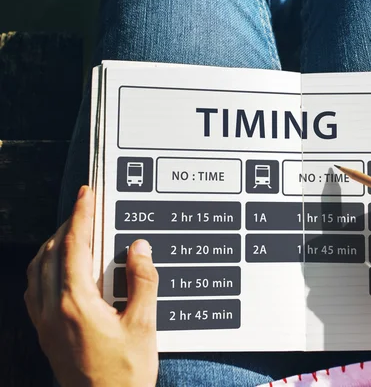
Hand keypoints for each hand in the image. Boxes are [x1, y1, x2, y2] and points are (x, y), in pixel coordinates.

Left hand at [24, 185, 158, 386]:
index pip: (74, 248)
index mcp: (76, 304)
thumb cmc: (125, 374)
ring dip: (54, 244)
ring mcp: (44, 323)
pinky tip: (59, 267)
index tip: (87, 194)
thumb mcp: (143, 326)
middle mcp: (53, 310)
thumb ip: (142, 282)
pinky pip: (34, 289)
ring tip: (75, 230)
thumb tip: (139, 247)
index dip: (81, 216)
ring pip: (38, 269)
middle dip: (69, 224)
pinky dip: (44, 267)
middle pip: (52, 253)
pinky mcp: (44, 334)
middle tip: (86, 206)